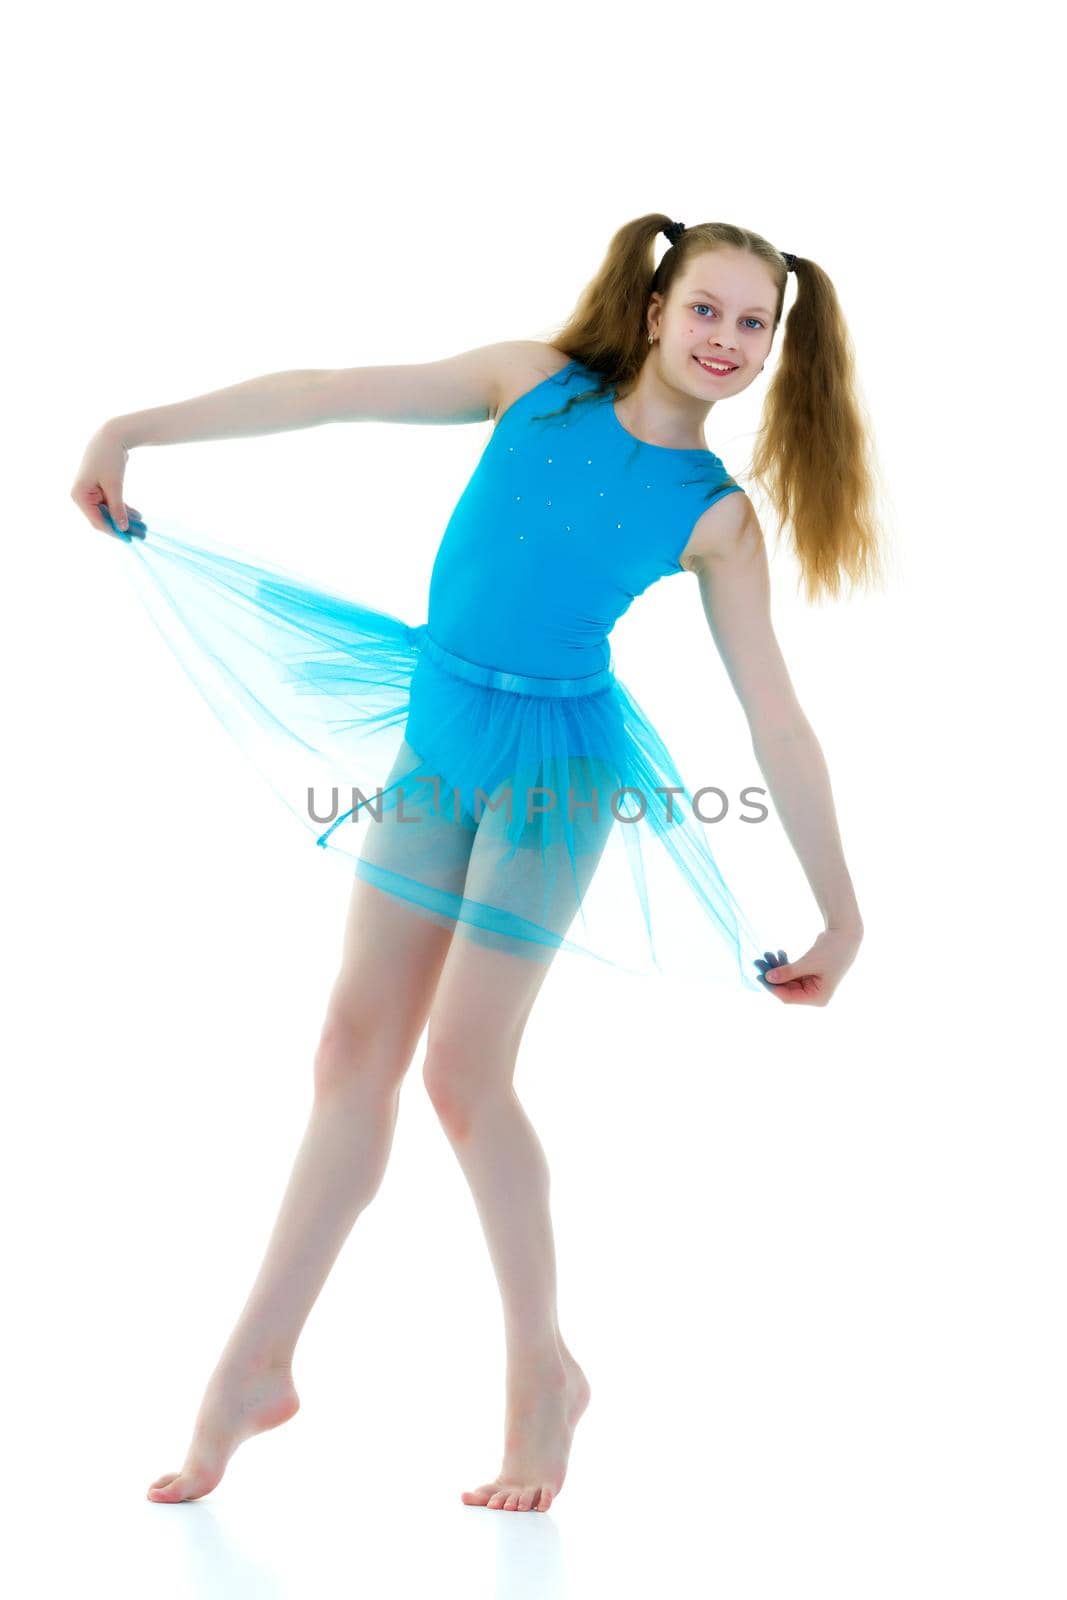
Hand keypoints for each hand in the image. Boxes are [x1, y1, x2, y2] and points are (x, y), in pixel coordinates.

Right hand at [70, 423, 143, 539]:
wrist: (111, 436)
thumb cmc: (109, 458)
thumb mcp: (114, 485)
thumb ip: (117, 508)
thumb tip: (122, 528)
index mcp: (79, 496)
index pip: (97, 521)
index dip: (113, 532)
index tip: (130, 539)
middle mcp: (82, 496)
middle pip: (103, 518)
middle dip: (122, 526)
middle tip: (141, 534)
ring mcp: (91, 493)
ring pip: (109, 512)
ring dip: (125, 519)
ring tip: (143, 527)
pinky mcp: (100, 489)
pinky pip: (112, 504)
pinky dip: (123, 509)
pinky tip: (138, 516)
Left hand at [754, 927, 861, 1005]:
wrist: (845, 934)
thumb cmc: (832, 950)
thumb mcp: (809, 962)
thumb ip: (788, 972)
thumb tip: (768, 978)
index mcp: (818, 998)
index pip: (789, 997)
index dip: (773, 988)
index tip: (760, 976)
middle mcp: (814, 995)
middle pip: (786, 989)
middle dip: (772, 975)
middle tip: (758, 961)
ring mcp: (812, 985)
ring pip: (787, 979)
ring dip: (776, 967)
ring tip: (767, 953)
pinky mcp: (809, 975)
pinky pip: (791, 973)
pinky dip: (784, 964)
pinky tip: (778, 952)